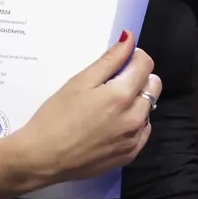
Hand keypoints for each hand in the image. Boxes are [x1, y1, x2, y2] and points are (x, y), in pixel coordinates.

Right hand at [7, 31, 160, 184]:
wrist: (44, 158)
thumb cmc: (55, 116)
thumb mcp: (79, 82)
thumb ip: (109, 60)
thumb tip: (130, 40)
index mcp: (122, 95)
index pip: (145, 64)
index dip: (133, 56)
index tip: (119, 60)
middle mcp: (135, 117)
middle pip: (153, 85)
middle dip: (138, 77)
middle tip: (112, 82)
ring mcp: (135, 139)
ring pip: (148, 109)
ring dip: (136, 101)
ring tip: (107, 106)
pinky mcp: (130, 155)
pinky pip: (143, 131)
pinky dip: (133, 122)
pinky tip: (111, 124)